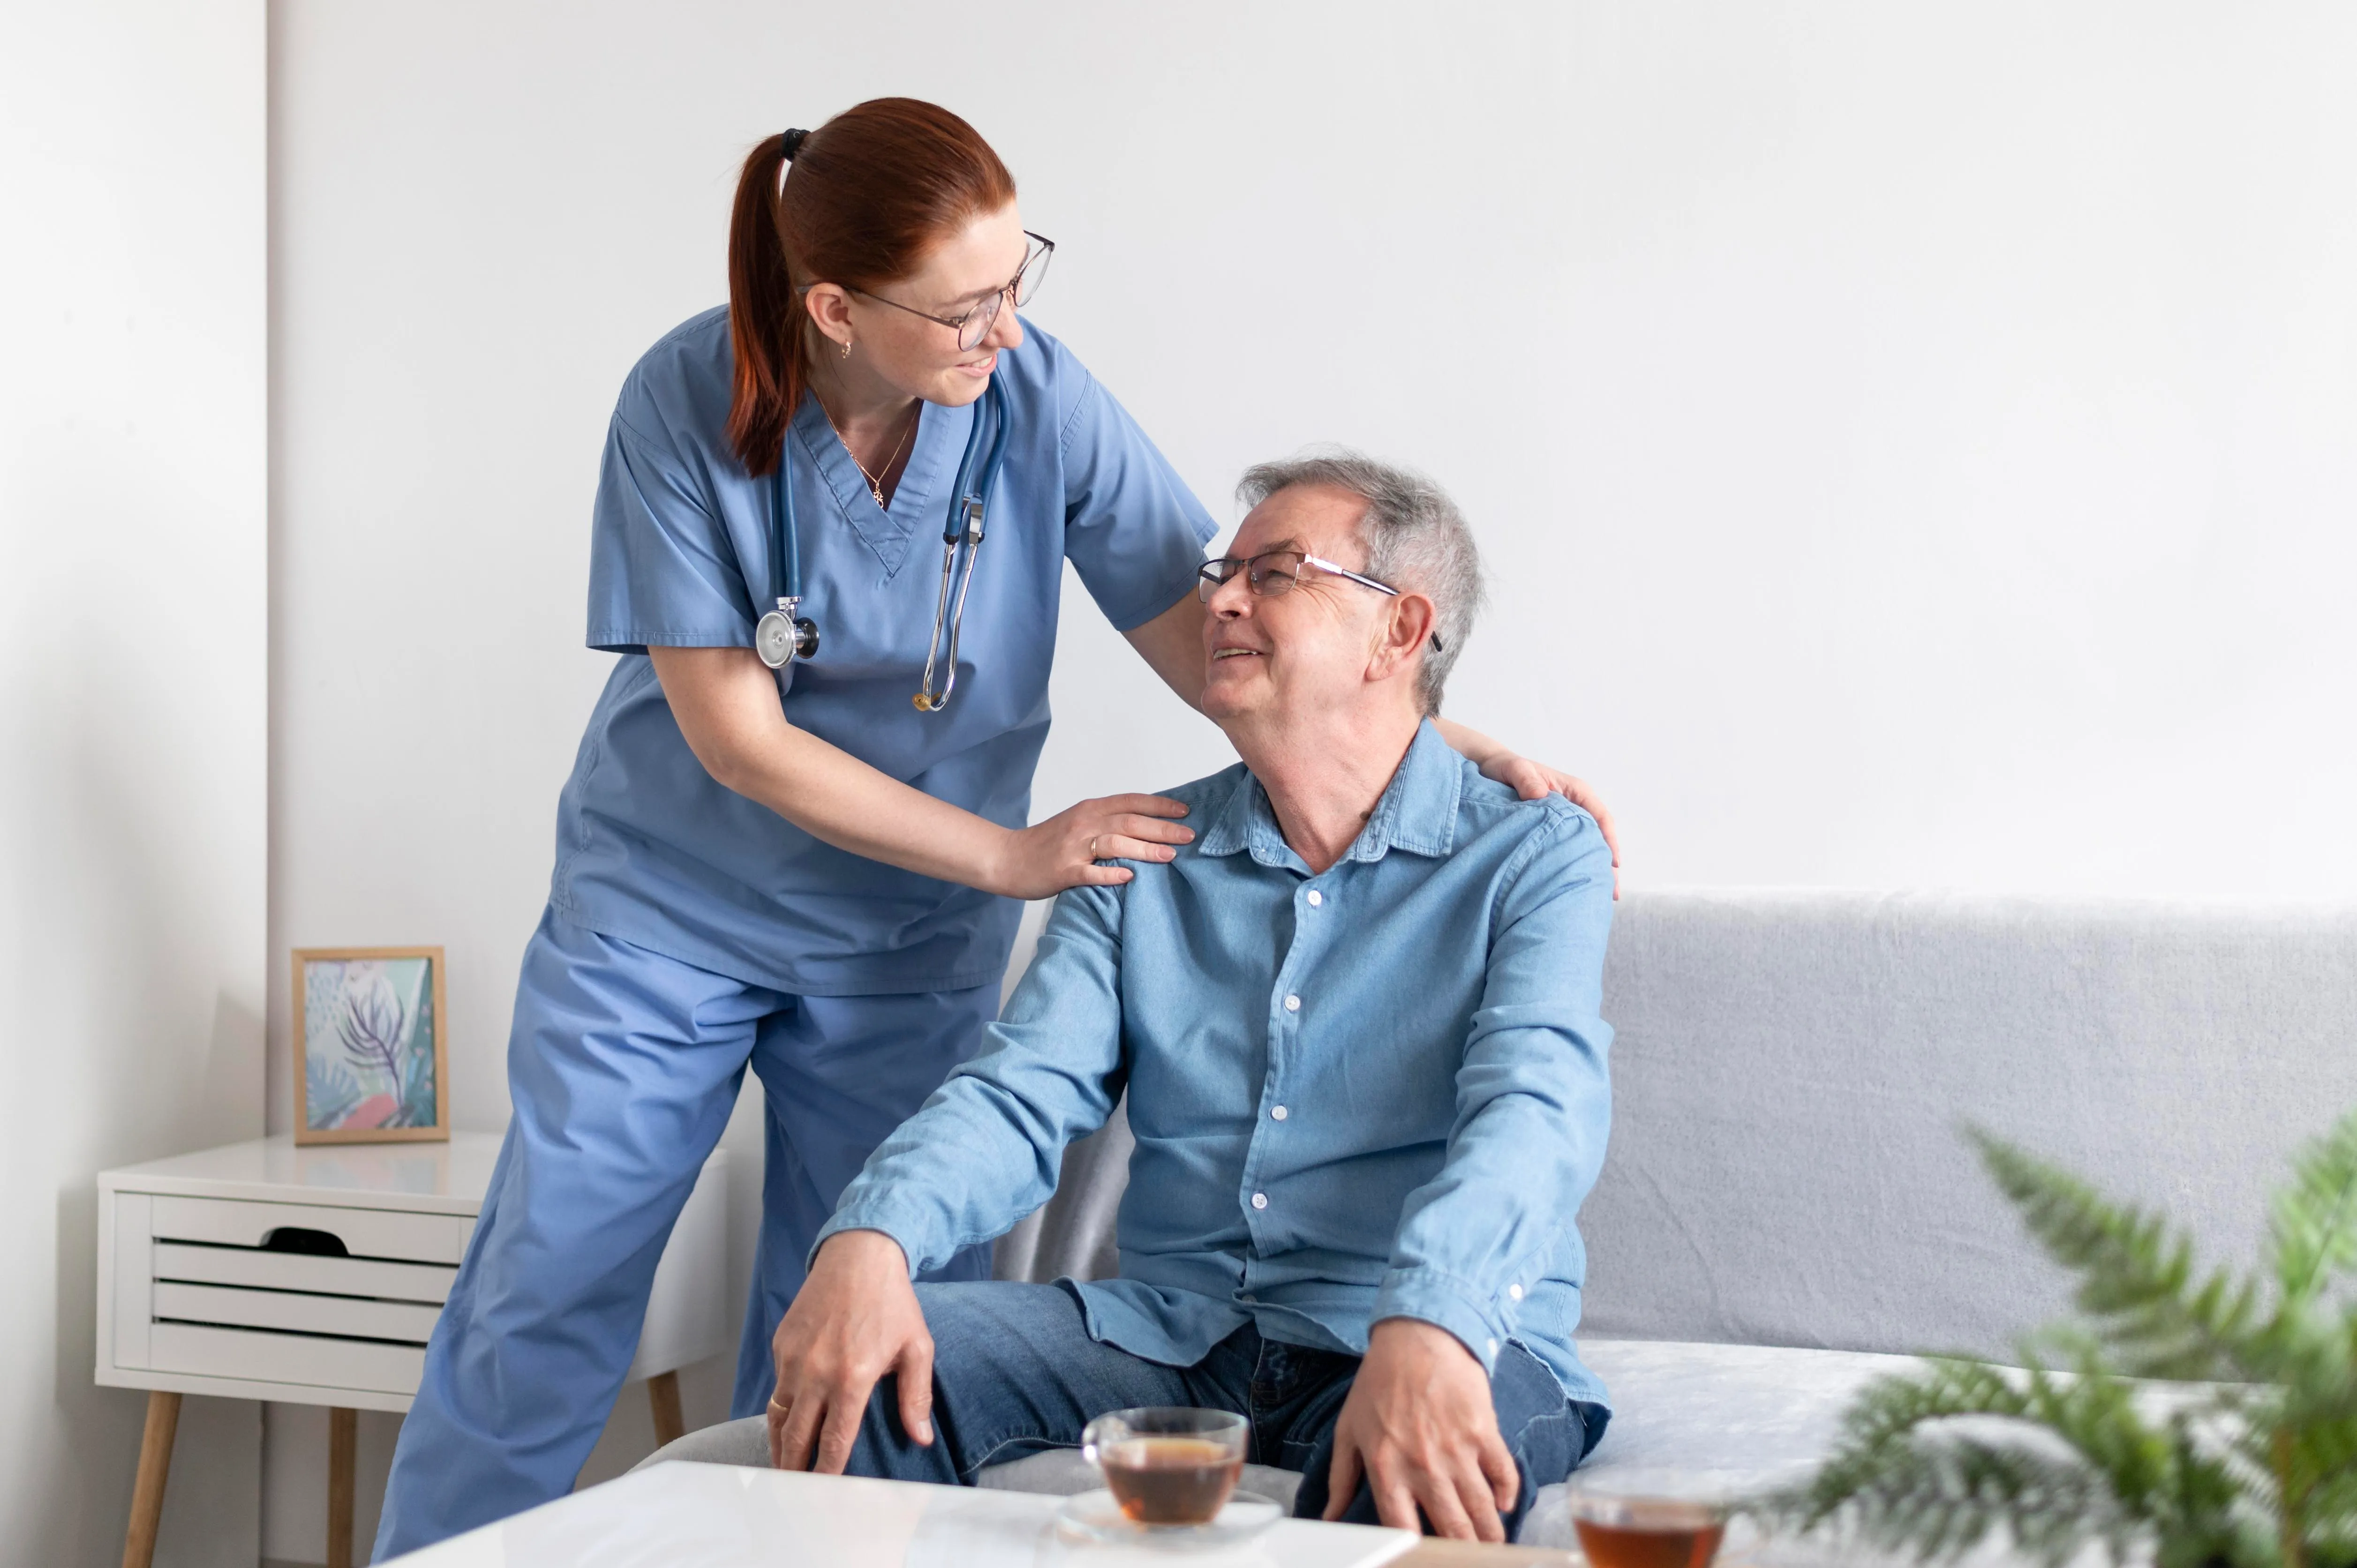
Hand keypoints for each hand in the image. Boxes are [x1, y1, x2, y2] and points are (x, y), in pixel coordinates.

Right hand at [768, 1230, 932, 1472]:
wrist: (859, 1255)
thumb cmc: (892, 1302)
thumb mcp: (917, 1347)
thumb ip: (916, 1396)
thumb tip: (921, 1438)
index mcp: (851, 1377)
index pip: (833, 1441)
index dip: (827, 1473)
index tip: (824, 1493)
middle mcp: (816, 1372)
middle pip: (796, 1437)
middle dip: (794, 1469)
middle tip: (794, 1492)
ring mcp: (793, 1358)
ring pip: (777, 1416)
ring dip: (779, 1446)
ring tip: (783, 1468)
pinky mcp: (781, 1344)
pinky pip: (776, 1387)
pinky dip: (779, 1410)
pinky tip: (786, 1424)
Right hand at [989, 794, 1193, 899]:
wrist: (1007, 858)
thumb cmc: (1046, 843)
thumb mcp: (1078, 822)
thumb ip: (1107, 821)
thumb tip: (1147, 825)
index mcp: (1089, 809)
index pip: (1131, 802)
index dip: (1160, 805)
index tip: (1186, 811)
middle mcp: (1083, 823)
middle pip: (1129, 821)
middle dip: (1162, 828)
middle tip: (1189, 836)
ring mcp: (1073, 848)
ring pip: (1115, 844)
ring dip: (1145, 849)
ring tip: (1171, 856)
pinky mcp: (1063, 871)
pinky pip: (1090, 872)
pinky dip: (1111, 874)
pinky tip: (1131, 878)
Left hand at [1323, 1319, 1518, 1541]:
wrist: (1416, 1336)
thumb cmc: (1378, 1382)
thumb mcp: (1348, 1429)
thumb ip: (1340, 1479)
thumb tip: (1329, 1517)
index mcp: (1386, 1469)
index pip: (1402, 1528)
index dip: (1416, 1548)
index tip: (1425, 1554)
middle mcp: (1423, 1467)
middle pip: (1451, 1528)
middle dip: (1464, 1549)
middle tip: (1470, 1555)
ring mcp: (1456, 1450)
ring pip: (1482, 1510)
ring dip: (1490, 1534)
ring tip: (1492, 1544)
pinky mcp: (1483, 1431)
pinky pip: (1504, 1474)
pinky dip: (1508, 1494)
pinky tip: (1504, 1504)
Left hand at [1477, 756, 1621, 899]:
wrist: (1491, 769)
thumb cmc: (1506, 767)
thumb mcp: (1514, 769)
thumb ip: (1526, 779)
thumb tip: (1540, 795)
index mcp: (1575, 791)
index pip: (1600, 816)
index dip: (1608, 841)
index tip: (1613, 864)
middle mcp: (1576, 806)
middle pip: (1599, 837)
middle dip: (1606, 864)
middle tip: (1611, 894)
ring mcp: (1566, 820)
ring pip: (1587, 846)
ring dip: (1593, 869)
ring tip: (1599, 898)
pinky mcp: (1555, 831)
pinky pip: (1571, 849)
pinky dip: (1576, 866)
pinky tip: (1575, 886)